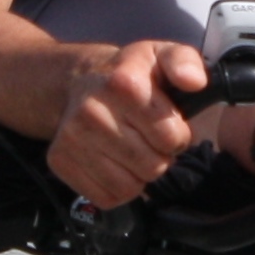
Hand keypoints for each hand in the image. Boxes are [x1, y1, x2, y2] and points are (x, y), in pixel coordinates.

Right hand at [48, 41, 203, 206]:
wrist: (79, 82)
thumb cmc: (130, 74)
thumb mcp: (161, 55)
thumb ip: (185, 62)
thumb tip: (195, 82)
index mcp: (123, 84)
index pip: (171, 138)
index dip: (178, 135)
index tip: (167, 124)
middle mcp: (92, 113)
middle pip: (152, 167)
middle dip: (159, 156)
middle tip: (149, 139)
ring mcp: (72, 139)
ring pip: (130, 187)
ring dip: (139, 175)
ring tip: (133, 151)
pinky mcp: (60, 162)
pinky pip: (107, 198)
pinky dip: (118, 189)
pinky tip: (115, 163)